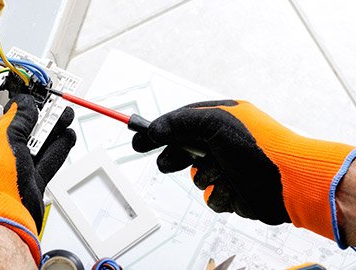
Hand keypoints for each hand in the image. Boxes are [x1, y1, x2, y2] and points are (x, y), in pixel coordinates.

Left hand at [0, 94, 75, 264]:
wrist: (4, 216)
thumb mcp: (5, 137)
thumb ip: (19, 117)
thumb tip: (25, 104)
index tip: (15, 89)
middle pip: (14, 127)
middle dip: (34, 115)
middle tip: (47, 103)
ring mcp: (9, 167)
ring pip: (33, 143)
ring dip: (50, 129)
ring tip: (63, 115)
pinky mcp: (27, 179)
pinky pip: (45, 159)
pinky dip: (56, 147)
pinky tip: (65, 136)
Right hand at [132, 100, 354, 245]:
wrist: (291, 182)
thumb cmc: (260, 147)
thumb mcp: (214, 123)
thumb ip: (179, 122)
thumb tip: (153, 129)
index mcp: (220, 120)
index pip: (180, 123)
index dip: (158, 131)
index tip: (139, 138)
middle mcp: (223, 142)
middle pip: (183, 151)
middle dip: (176, 158)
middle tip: (169, 163)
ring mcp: (228, 168)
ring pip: (196, 177)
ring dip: (206, 176)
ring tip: (223, 172)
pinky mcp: (233, 191)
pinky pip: (211, 196)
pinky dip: (220, 193)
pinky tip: (235, 187)